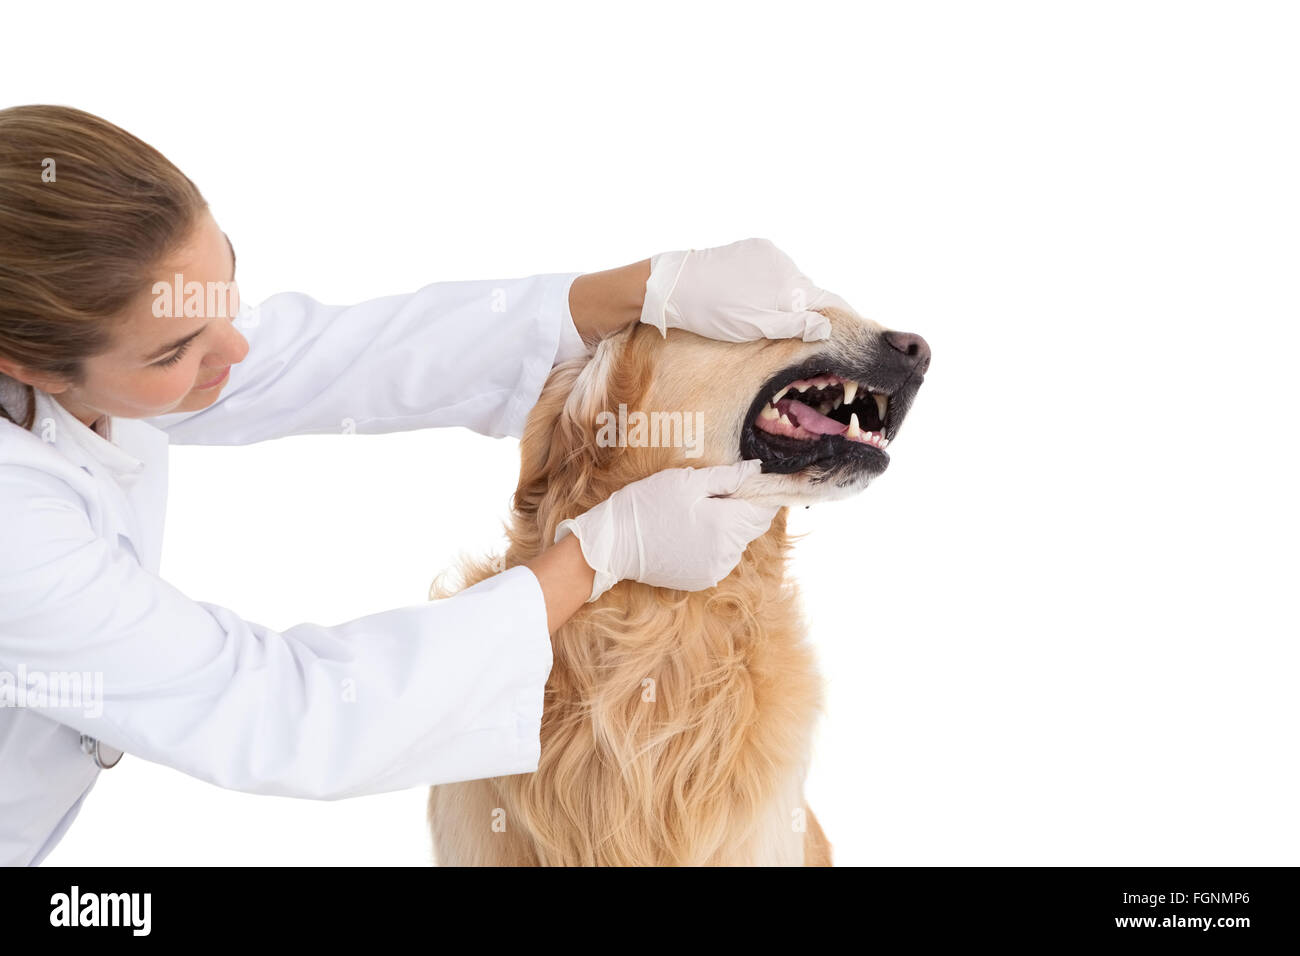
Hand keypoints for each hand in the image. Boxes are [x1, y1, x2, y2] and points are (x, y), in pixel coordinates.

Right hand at [553, 460, 778, 601]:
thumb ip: (726, 477)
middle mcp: (726, 554)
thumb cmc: (647, 505)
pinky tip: (691, 532)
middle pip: (752, 527)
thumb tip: (755, 470)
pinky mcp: (702, 579)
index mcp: (725, 526)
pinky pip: (721, 557)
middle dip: (743, 508)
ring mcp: (715, 570)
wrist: (613, 544)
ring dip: (728, 527)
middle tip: (716, 493)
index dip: (763, 493)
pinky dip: (715, 544)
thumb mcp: (686, 481)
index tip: (753, 481)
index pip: (764, 510)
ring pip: (737, 543)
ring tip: (697, 513)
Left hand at [640, 238, 851, 342]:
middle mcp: (783, 262)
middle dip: (809, 311)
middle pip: (810, 292)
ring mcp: (768, 252)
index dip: (842, 318)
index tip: (853, 332)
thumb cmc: (711, 312)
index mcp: (787, 284)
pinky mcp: (753, 247)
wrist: (673, 285)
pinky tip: (754, 297)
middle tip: (801, 333)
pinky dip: (772, 285)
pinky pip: (774, 270)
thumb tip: (829, 327)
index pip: (829, 302)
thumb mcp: (755, 327)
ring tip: (766, 315)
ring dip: (788, 298)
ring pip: (791, 282)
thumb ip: (795, 325)